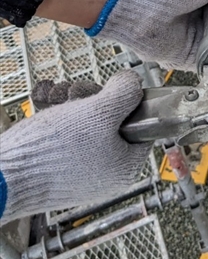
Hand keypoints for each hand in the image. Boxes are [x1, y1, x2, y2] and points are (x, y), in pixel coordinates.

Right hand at [0, 70, 148, 222]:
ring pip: (86, 123)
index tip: (110, 90)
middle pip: (112, 120)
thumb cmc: (55, 149)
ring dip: (70, 101)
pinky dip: (57, 114)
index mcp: (126, 167)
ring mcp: (82, 171)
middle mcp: (107, 173)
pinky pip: (66, 134)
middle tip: (74, 91)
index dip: (128, 101)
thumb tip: (133, 83)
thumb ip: (125, 93)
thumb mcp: (100, 112)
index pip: (143, 125)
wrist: (4, 175)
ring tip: (54, 95)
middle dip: (90, 98)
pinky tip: (45, 100)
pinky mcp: (59, 168)